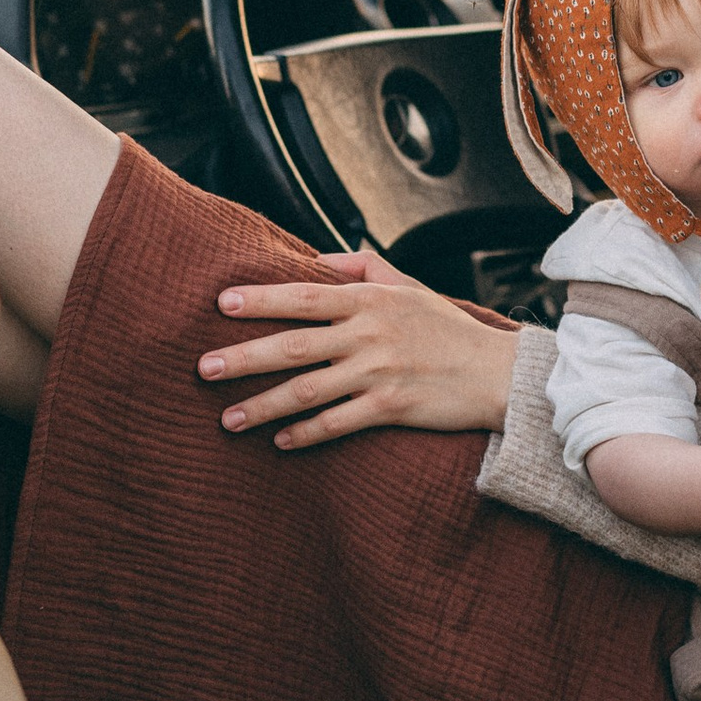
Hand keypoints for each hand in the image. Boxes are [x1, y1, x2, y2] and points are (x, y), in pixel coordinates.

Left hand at [199, 248, 520, 449]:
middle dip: (244, 358)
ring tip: (226, 419)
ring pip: (307, 390)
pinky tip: (279, 441)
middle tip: (202, 369)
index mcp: (370, 301)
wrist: (498, 373)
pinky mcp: (392, 408)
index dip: (261, 300)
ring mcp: (379, 373)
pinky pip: (338, 424)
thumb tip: (313, 259)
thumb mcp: (409, 287)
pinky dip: (306, 434)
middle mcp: (370, 335)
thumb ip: (362, 268)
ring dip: (263, 405)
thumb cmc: (448, 329)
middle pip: (294, 345)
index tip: (220, 304)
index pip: (304, 297)